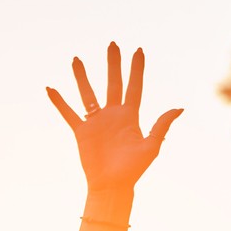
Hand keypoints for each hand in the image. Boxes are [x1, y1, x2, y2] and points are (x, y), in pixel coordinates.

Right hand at [46, 43, 183, 193]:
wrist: (112, 186)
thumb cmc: (134, 170)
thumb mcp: (151, 146)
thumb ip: (161, 126)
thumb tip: (179, 108)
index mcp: (130, 117)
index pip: (134, 87)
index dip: (136, 69)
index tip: (138, 51)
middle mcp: (113, 115)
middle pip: (113, 83)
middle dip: (112, 64)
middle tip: (112, 44)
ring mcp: (96, 122)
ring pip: (88, 93)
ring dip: (82, 77)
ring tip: (76, 59)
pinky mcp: (82, 132)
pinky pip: (69, 113)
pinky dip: (59, 102)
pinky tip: (50, 89)